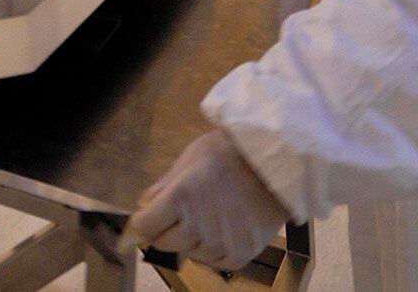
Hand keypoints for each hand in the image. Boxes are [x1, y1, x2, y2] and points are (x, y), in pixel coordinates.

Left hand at [125, 130, 289, 272]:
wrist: (275, 165)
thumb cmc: (228, 155)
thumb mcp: (189, 159)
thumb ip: (164, 187)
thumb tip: (144, 207)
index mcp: (180, 198)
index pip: (144, 226)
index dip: (142, 223)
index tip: (143, 221)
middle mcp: (199, 226)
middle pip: (164, 244)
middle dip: (166, 230)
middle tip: (180, 214)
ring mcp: (221, 244)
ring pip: (189, 253)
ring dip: (191, 240)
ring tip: (209, 215)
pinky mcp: (241, 255)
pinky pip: (214, 262)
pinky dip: (213, 250)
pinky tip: (223, 229)